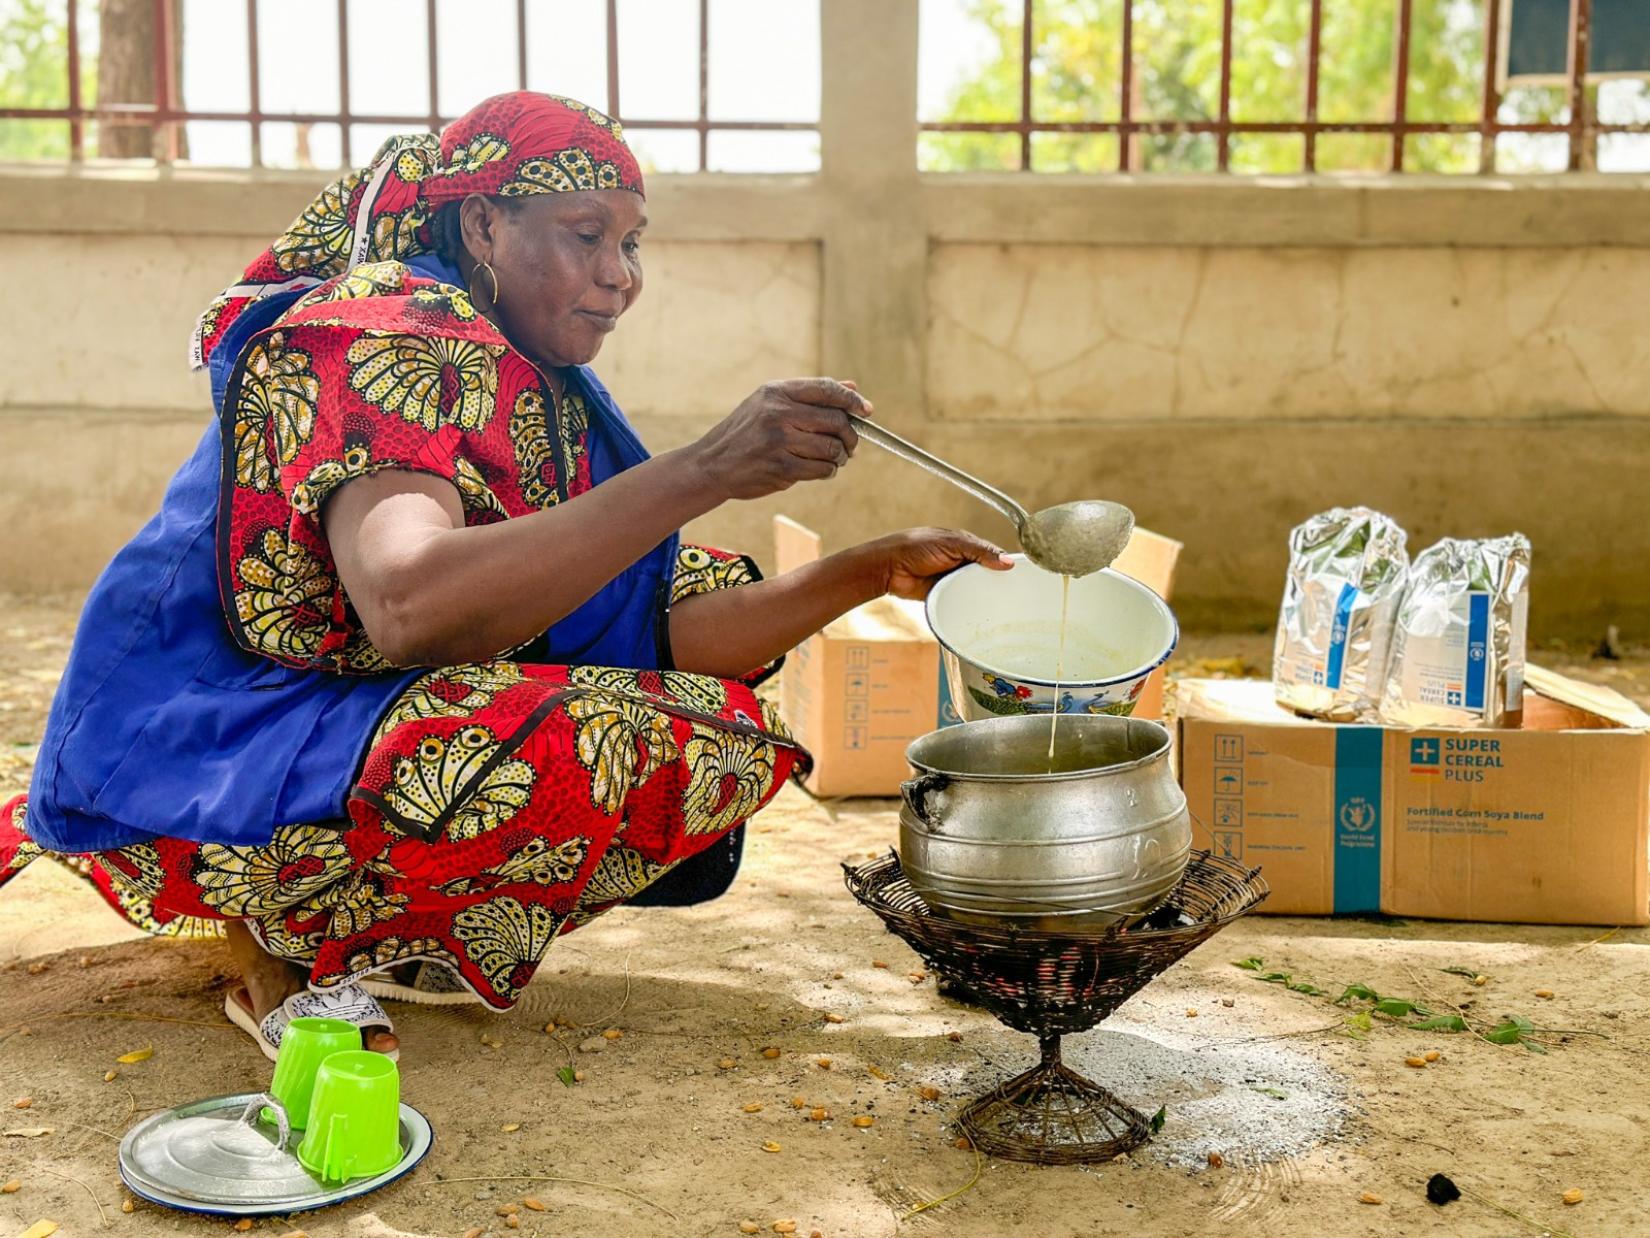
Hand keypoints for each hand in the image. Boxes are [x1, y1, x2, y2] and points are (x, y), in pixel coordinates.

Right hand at [688, 377, 869, 500]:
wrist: (712, 464)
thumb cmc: (746, 432)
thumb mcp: (770, 403)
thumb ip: (811, 396)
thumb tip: (852, 386)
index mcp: (777, 392)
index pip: (826, 389)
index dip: (852, 399)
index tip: (866, 410)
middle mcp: (778, 412)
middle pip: (836, 420)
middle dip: (850, 435)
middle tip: (850, 444)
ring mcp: (779, 440)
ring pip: (832, 448)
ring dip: (840, 456)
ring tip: (834, 458)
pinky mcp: (781, 467)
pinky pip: (821, 469)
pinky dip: (828, 471)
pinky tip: (822, 469)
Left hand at [856, 528, 1013, 599]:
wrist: (888, 568)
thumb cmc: (916, 547)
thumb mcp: (952, 544)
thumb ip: (980, 551)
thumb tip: (1008, 562)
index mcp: (965, 545)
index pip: (992, 554)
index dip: (1005, 564)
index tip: (1022, 577)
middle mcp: (961, 562)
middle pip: (986, 575)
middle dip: (997, 584)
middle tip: (1016, 597)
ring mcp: (952, 580)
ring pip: (974, 590)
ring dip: (983, 597)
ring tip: (1004, 609)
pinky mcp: (943, 595)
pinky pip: (961, 602)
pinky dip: (969, 606)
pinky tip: (982, 614)